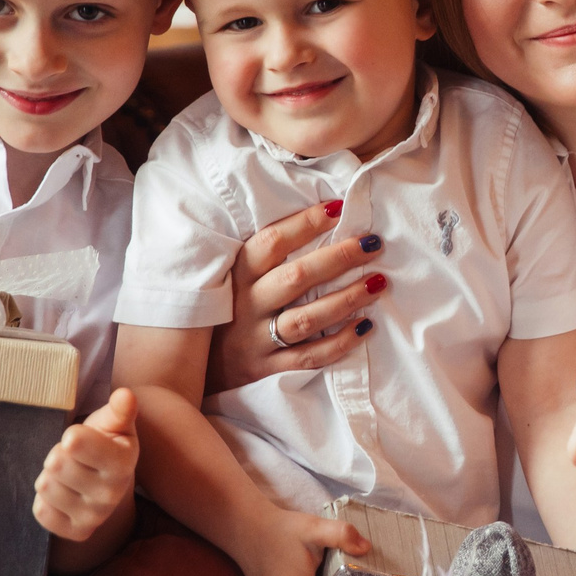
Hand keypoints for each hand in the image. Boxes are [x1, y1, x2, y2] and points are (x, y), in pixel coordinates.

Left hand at [33, 388, 138, 541]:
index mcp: (122, 463)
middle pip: (55, 464)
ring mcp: (95, 517)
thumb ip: (119, 409)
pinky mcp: (77, 533)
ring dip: (51, 477)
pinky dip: (46, 501)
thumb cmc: (107, 444)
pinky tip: (63, 495)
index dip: (71, 435)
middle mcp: (112, 494)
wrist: (109, 482)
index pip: (74, 442)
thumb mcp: (113, 423)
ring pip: (45, 487)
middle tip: (73, 458)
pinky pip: (42, 512)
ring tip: (68, 475)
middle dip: (58, 455)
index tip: (78, 438)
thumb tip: (125, 396)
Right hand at [204, 200, 387, 393]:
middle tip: (373, 244)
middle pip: (295, 278)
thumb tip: (323, 216)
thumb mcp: (236, 278)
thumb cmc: (229, 310)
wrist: (197, 365)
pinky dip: (339, 343)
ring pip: (305, 319)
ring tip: (378, 283)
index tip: (338, 207)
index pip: (272, 242)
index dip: (304, 223)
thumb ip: (269, 255)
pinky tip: (365, 326)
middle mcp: (246, 305)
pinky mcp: (267, 369)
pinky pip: (309, 357)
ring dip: (345, 299)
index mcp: (238, 274)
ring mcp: (256, 339)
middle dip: (338, 258)